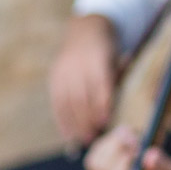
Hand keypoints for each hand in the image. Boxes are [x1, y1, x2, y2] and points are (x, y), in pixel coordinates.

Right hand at [48, 15, 117, 145]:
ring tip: (83, 139)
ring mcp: (63, 70)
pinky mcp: (54, 76)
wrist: (86, 30)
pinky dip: (61, 119)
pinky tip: (67, 134)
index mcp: (96, 57)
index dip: (101, 104)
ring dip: (74, 123)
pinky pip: (56, 100)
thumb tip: (115, 111)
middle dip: (87, 119)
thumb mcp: (116, 60)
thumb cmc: (108, 50)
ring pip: (66, 100)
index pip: (98, 84)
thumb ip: (115, 82)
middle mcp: (77, 64)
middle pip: (80, 95)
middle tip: (94, 137)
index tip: (105, 122)